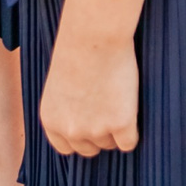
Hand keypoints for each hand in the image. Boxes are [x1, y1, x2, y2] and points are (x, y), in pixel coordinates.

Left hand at [37, 33, 138, 156]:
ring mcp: (96, 129)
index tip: (92, 125)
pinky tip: (133, 114)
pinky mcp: (120, 123)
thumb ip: (68, 107)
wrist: (95, 37)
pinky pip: (129, 143)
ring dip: (117, 130)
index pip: (66, 148)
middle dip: (100, 136)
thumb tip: (85, 118)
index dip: (81, 137)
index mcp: (52, 120)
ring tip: (121, 102)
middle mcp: (71, 130)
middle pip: (90, 149)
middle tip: (110, 111)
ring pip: (110, 144)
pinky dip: (133, 133)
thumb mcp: (61, 85)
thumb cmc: (79, 49)